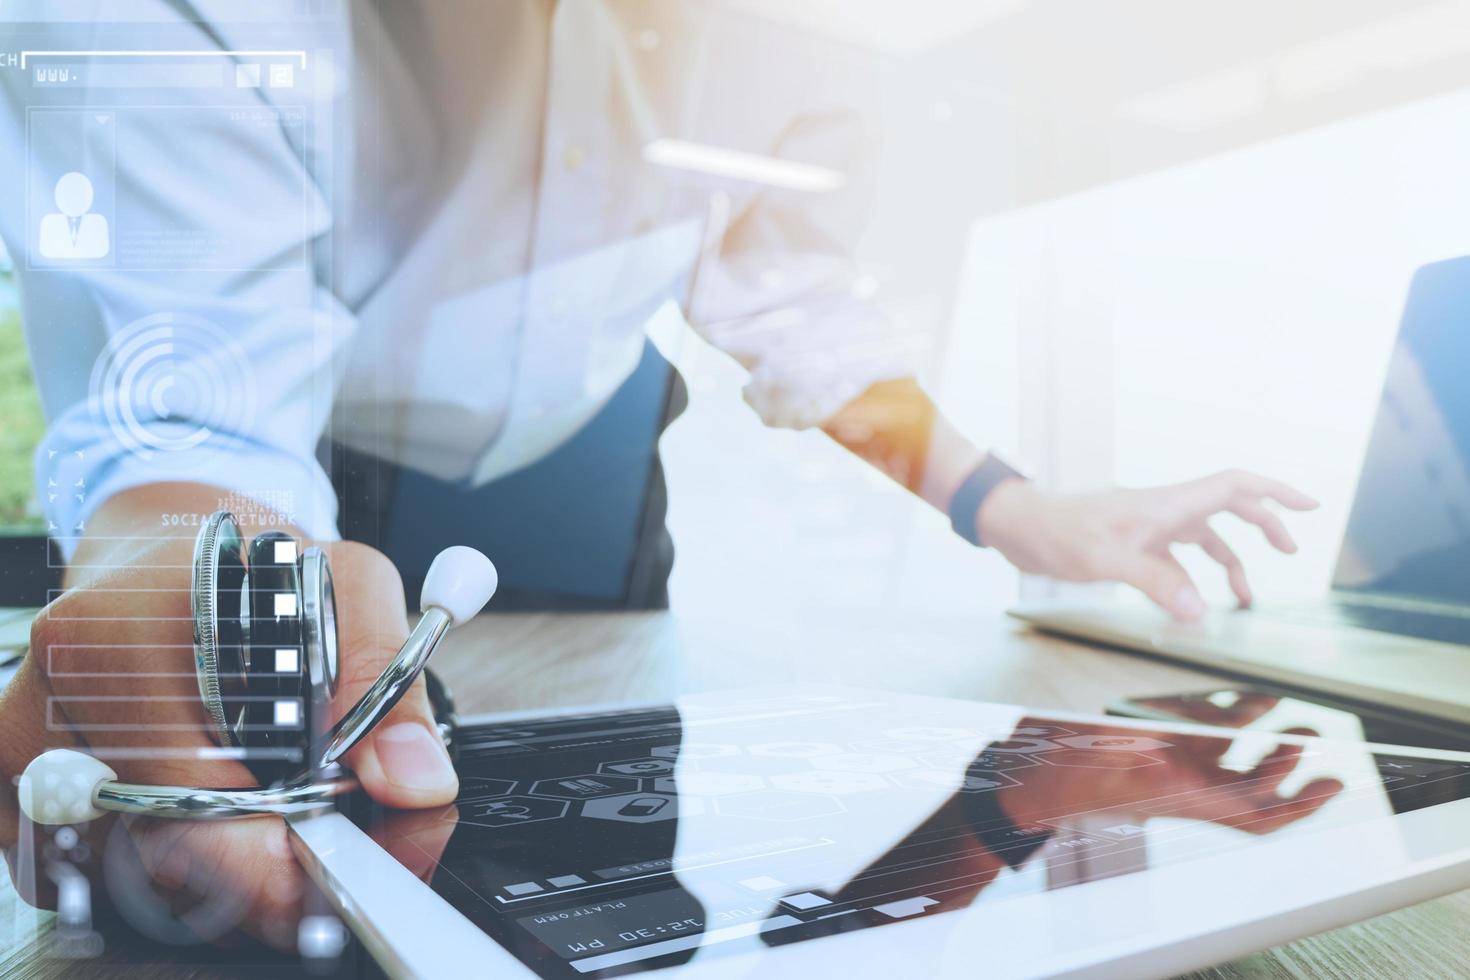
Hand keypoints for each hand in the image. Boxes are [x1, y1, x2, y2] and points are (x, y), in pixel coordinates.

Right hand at [0, 486, 456, 948]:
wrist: (163, 552)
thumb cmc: (250, 571)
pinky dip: (168, 869)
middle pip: (157, 858)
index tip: (351, 870)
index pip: (189, 799)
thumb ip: (386, 680)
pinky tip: (216, 820)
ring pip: (128, 880)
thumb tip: (412, 780)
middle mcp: (49, 699)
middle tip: (339, 855)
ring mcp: (23, 751)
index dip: (280, 862)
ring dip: (221, 877)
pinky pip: (91, 877)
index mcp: (116, 636)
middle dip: (267, 877)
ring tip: (284, 821)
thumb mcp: (345, 587)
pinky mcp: (15, 790)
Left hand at [976, 469, 1317, 619]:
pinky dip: (1193, 577)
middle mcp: (1162, 510)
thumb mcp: (1105, 560)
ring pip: (1205, 537)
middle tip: (1290, 551)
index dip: (1274, 491)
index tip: (1308, 506)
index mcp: (1165, 503)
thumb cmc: (1055, 534)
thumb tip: (1201, 610)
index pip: (1232, 485)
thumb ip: (1156, 583)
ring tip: (1245, 598)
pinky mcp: (1133, 543)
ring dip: (1230, 562)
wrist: (1018, 528)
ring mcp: (1148, 526)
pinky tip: (1192, 602)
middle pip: (1228, 507)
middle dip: (1264, 525)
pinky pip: (1176, 557)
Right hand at [997, 719, 1343, 834]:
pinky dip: (1228, 726)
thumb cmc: (1062, 769)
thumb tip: (1237, 710)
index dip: (1299, 804)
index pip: (1255, 814)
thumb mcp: (1117, 738)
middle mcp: (1181, 788)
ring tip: (1295, 722)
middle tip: (1323, 746)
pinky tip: (1243, 702)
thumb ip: (1175, 725)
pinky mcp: (1152, 755)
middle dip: (1292, 771)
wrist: (1025, 784)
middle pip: (1254, 790)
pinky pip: (1203, 744)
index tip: (1331, 786)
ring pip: (1233, 765)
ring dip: (1266, 747)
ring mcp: (1167, 771)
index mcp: (1178, 797)